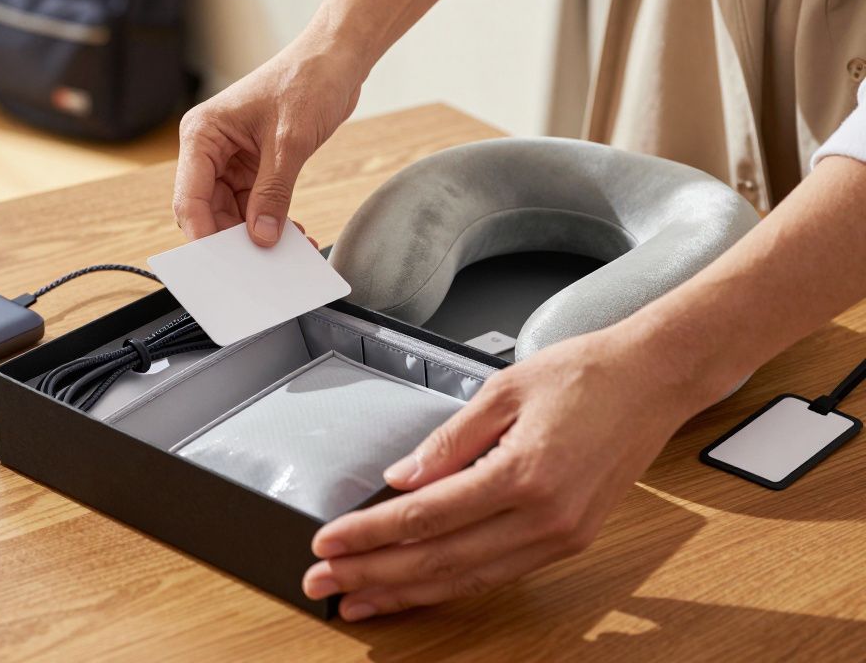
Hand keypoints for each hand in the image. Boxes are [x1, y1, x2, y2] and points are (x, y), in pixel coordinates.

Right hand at [172, 37, 362, 246]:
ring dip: (256, 235)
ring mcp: (231, 158)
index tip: (223, 263)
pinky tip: (293, 235)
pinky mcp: (254, 165)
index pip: (190, 197)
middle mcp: (210, 148)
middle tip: (259, 266)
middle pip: (208, 211)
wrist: (335, 59)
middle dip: (233, 239)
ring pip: (232, 213)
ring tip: (285, 251)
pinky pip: (255, 205)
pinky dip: (271, 222)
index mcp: (203, 134)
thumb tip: (262, 236)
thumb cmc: (307, 80)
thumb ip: (273, 192)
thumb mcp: (290, 142)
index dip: (203, 234)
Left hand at [301, 326, 713, 620]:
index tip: (327, 544)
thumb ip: (447, 442)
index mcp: (524, 474)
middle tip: (320, 583)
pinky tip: (414, 589)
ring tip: (356, 598)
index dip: (368, 535)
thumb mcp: (502, 390)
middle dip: (372, 574)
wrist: (654, 381)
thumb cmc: (585, 374)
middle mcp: (544, 518)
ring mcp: (560, 537)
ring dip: (405, 592)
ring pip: (466, 579)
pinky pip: (497, 575)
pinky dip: (449, 586)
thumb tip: (399, 479)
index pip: (424, 516)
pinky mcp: (569, 542)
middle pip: (438, 559)